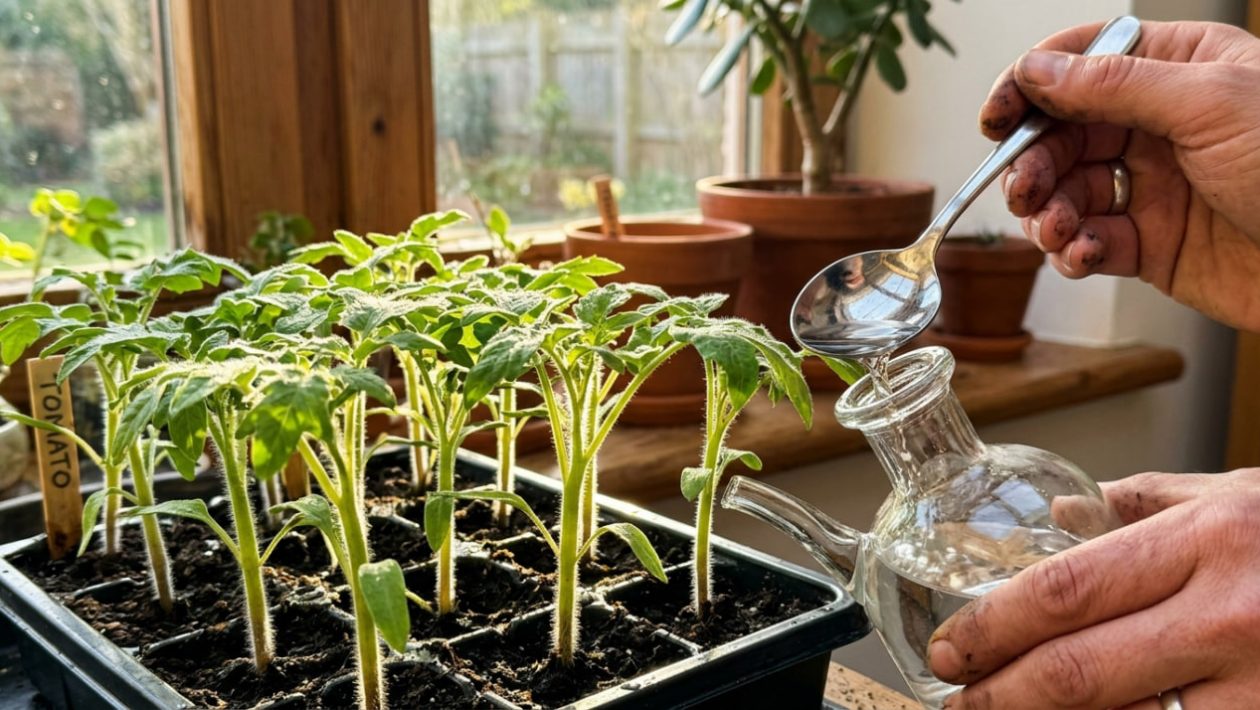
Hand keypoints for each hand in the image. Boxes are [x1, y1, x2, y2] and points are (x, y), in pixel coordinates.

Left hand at [928, 468, 1259, 707]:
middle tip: (958, 700)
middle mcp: (1228, 614)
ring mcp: (1254, 686)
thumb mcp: (1234, 499)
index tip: (947, 647)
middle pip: (1077, 670)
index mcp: (1206, 539)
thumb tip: (1059, 516)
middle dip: (999, 693)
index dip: (991, 627)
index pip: (1065, 589)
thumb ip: (1142, 504)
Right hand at [980, 20, 1259, 331]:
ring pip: (1068, 190)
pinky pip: (1091, 242)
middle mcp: (1161, 124)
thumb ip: (1114, 86)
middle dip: (1033, 161)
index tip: (997, 116)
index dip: (1032, 85)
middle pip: (1064, 132)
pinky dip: (1074, 251)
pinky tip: (1082, 254)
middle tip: (1022, 189)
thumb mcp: (1208, 105)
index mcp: (1181, 69)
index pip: (1085, 61)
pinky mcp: (1152, 245)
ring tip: (1055, 230)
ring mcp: (1155, 186)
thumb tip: (1038, 69)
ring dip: (1048, 212)